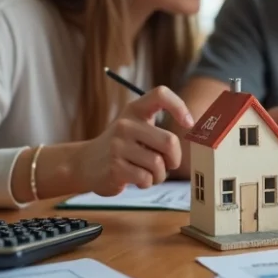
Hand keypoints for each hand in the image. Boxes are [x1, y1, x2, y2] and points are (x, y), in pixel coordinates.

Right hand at [77, 86, 193, 195]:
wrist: (85, 163)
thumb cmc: (121, 146)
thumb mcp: (135, 127)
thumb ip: (158, 129)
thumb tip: (191, 132)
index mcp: (135, 110)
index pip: (161, 94)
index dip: (179, 106)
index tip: (188, 123)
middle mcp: (126, 124)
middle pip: (169, 142)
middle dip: (174, 159)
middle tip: (167, 164)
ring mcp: (118, 145)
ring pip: (158, 165)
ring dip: (159, 175)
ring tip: (148, 173)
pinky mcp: (114, 167)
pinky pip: (146, 178)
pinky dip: (147, 183)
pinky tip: (136, 178)